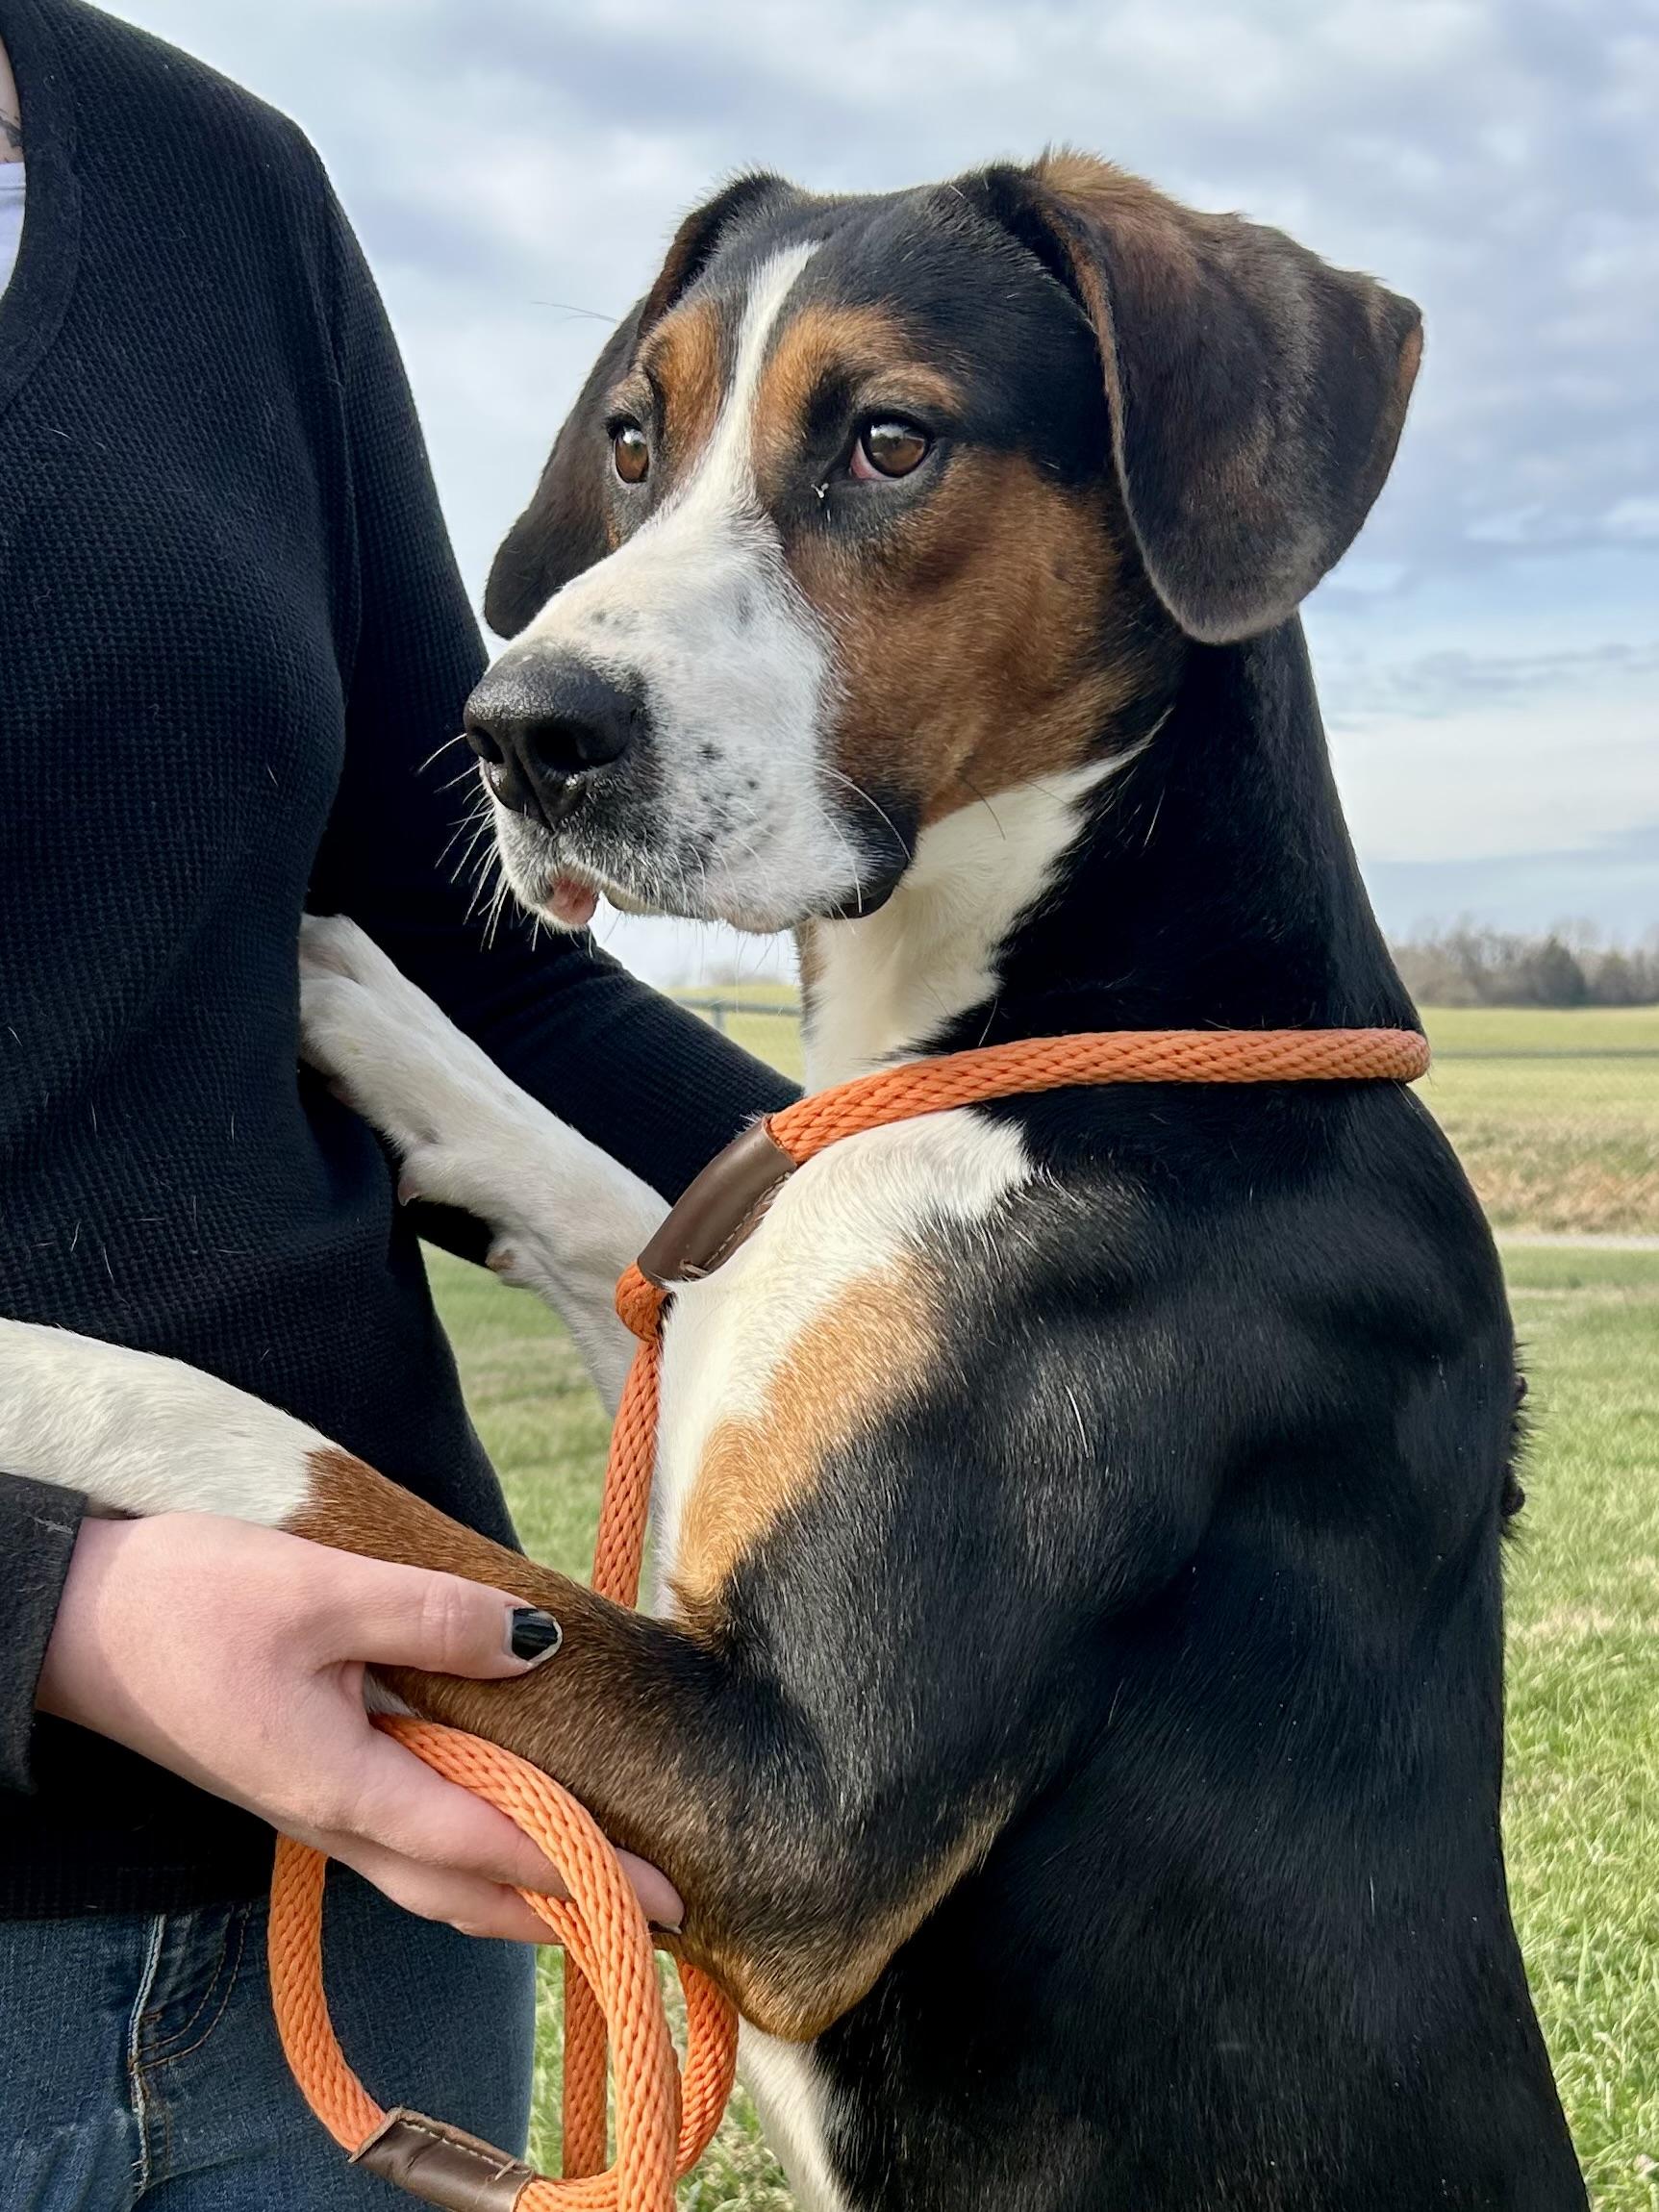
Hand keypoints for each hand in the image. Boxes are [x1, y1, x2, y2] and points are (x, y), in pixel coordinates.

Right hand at [38, 1513, 681, 1942]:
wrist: (72, 1623)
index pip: (489, 1847)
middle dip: (565, 1909)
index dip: (582, 1871)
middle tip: (657, 1913)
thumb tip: (536, 1644)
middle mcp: (333, 1816)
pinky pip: (404, 1838)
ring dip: (517, 1890)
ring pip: (433, 1874)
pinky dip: (468, 1850)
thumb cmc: (188, 1602)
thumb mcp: (320, 1592)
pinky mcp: (302, 1777)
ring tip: (598, 1888)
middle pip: (466, 1891)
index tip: (664, 1892)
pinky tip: (496, 1824)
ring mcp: (313, 1805)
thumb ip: (434, 1617)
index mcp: (343, 1785)